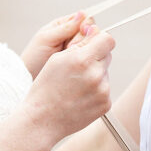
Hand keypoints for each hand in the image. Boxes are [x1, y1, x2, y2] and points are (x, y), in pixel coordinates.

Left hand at [20, 12, 87, 77]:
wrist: (29, 78)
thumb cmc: (34, 57)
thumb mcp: (47, 39)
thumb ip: (65, 28)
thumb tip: (82, 14)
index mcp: (63, 25)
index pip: (84, 18)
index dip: (86, 23)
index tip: (83, 30)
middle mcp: (72, 36)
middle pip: (90, 30)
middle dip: (82, 38)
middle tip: (70, 47)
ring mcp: (77, 49)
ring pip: (91, 44)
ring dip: (83, 49)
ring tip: (69, 55)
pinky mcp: (79, 61)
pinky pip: (89, 55)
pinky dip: (85, 57)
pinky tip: (76, 62)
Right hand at [25, 24, 114, 141]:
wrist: (42, 120)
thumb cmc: (46, 88)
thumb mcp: (56, 59)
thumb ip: (79, 44)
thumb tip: (95, 30)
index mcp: (82, 60)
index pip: (108, 39)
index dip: (100, 39)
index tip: (93, 44)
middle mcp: (96, 75)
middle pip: (107, 55)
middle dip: (95, 57)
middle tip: (77, 69)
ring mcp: (103, 91)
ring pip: (105, 73)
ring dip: (95, 75)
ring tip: (75, 86)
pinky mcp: (105, 104)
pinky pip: (105, 89)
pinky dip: (96, 90)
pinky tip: (79, 97)